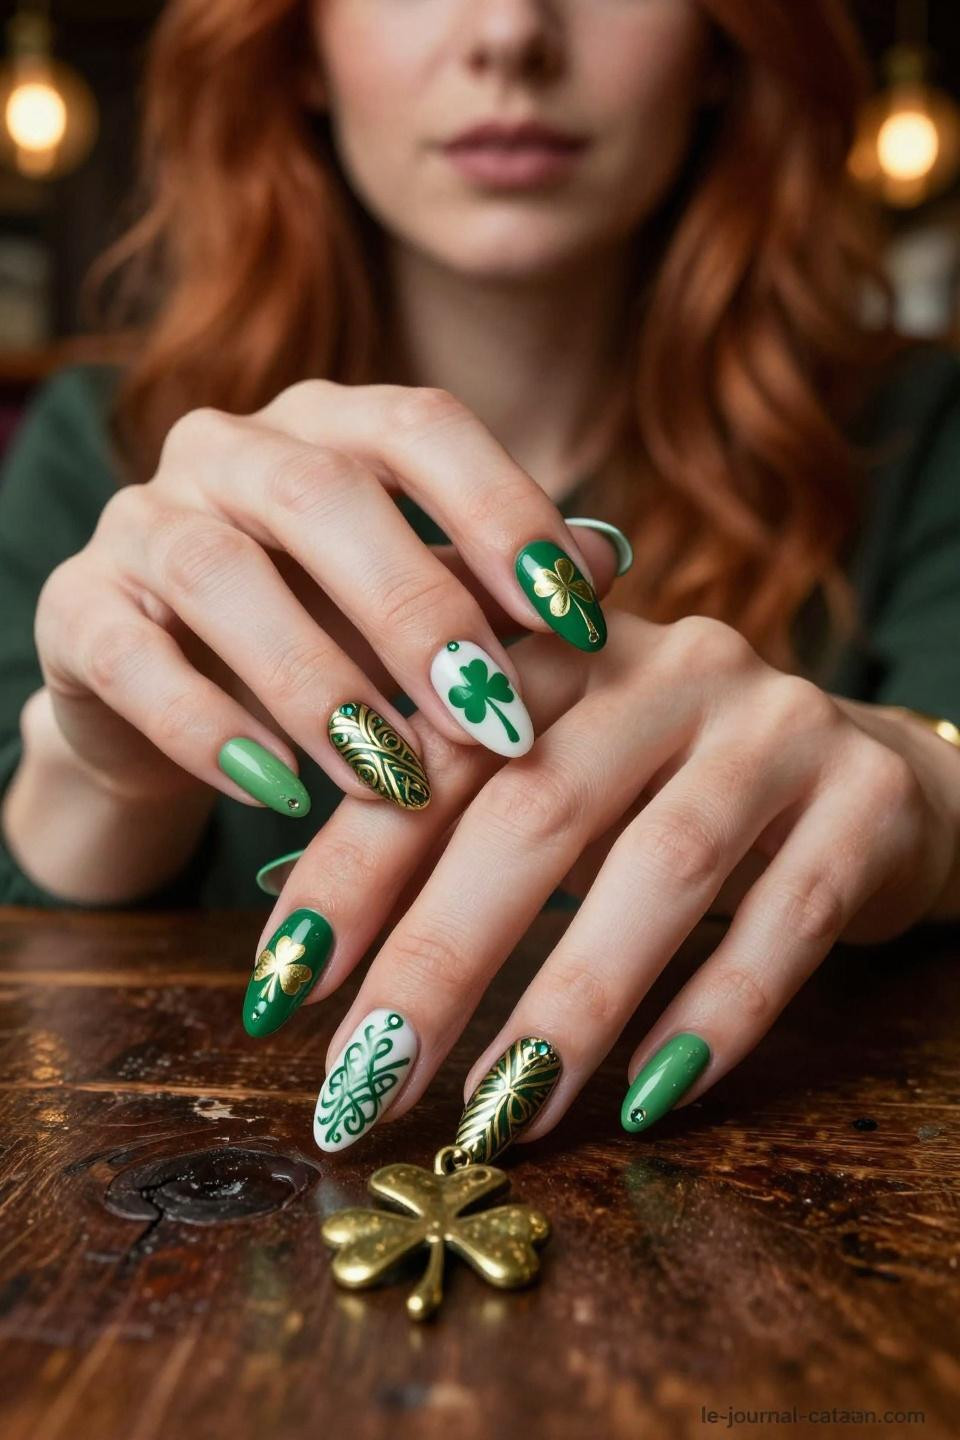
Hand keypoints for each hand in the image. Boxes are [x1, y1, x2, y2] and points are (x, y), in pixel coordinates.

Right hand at [31, 381, 613, 810]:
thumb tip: (607, 568)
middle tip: (495, 719)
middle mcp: (229, 449)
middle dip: (420, 613)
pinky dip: (208, 728)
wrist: (176, 696)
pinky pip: (130, 658)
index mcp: (329, 425)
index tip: (578, 617)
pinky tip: (281, 792)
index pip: (421, 428)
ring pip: (219, 574)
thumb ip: (496, 585)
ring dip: (318, 684)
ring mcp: (141, 521)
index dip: (502, 512)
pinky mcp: (76, 609)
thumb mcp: (420, 609)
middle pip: (321, 496)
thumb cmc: (329, 639)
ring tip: (395, 780)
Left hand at [250, 611, 959, 1149]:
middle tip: (366, 1084)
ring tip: (492, 1118)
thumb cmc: (666, 791)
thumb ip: (443, 828)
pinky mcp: (866, 798)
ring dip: (568, 1007)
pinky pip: (786, 917)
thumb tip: (295, 944)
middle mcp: (670, 666)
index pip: (433, 751)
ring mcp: (779, 725)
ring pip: (662, 870)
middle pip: (536, 810)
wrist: (866, 776)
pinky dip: (712, 1015)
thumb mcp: (555, 778)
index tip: (279, 989)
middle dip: (438, 959)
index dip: (348, 869)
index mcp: (561, 649)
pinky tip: (645, 1101)